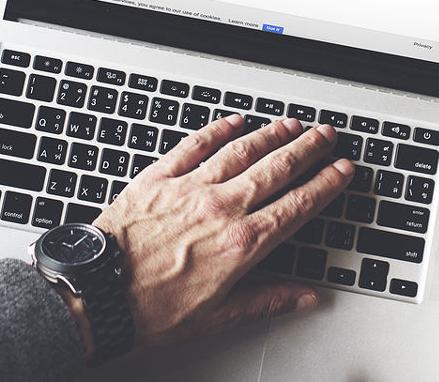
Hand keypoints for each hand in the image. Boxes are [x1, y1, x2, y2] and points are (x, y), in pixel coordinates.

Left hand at [92, 114, 353, 345]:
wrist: (98, 292)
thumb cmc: (151, 308)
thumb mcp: (218, 316)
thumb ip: (267, 301)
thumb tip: (304, 297)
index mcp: (241, 244)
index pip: (297, 206)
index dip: (325, 185)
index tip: (340, 171)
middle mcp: (220, 208)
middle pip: (276, 169)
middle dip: (307, 149)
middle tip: (325, 135)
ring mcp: (189, 188)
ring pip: (241, 150)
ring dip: (270, 134)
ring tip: (290, 124)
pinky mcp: (158, 178)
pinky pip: (194, 144)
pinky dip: (218, 130)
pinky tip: (233, 122)